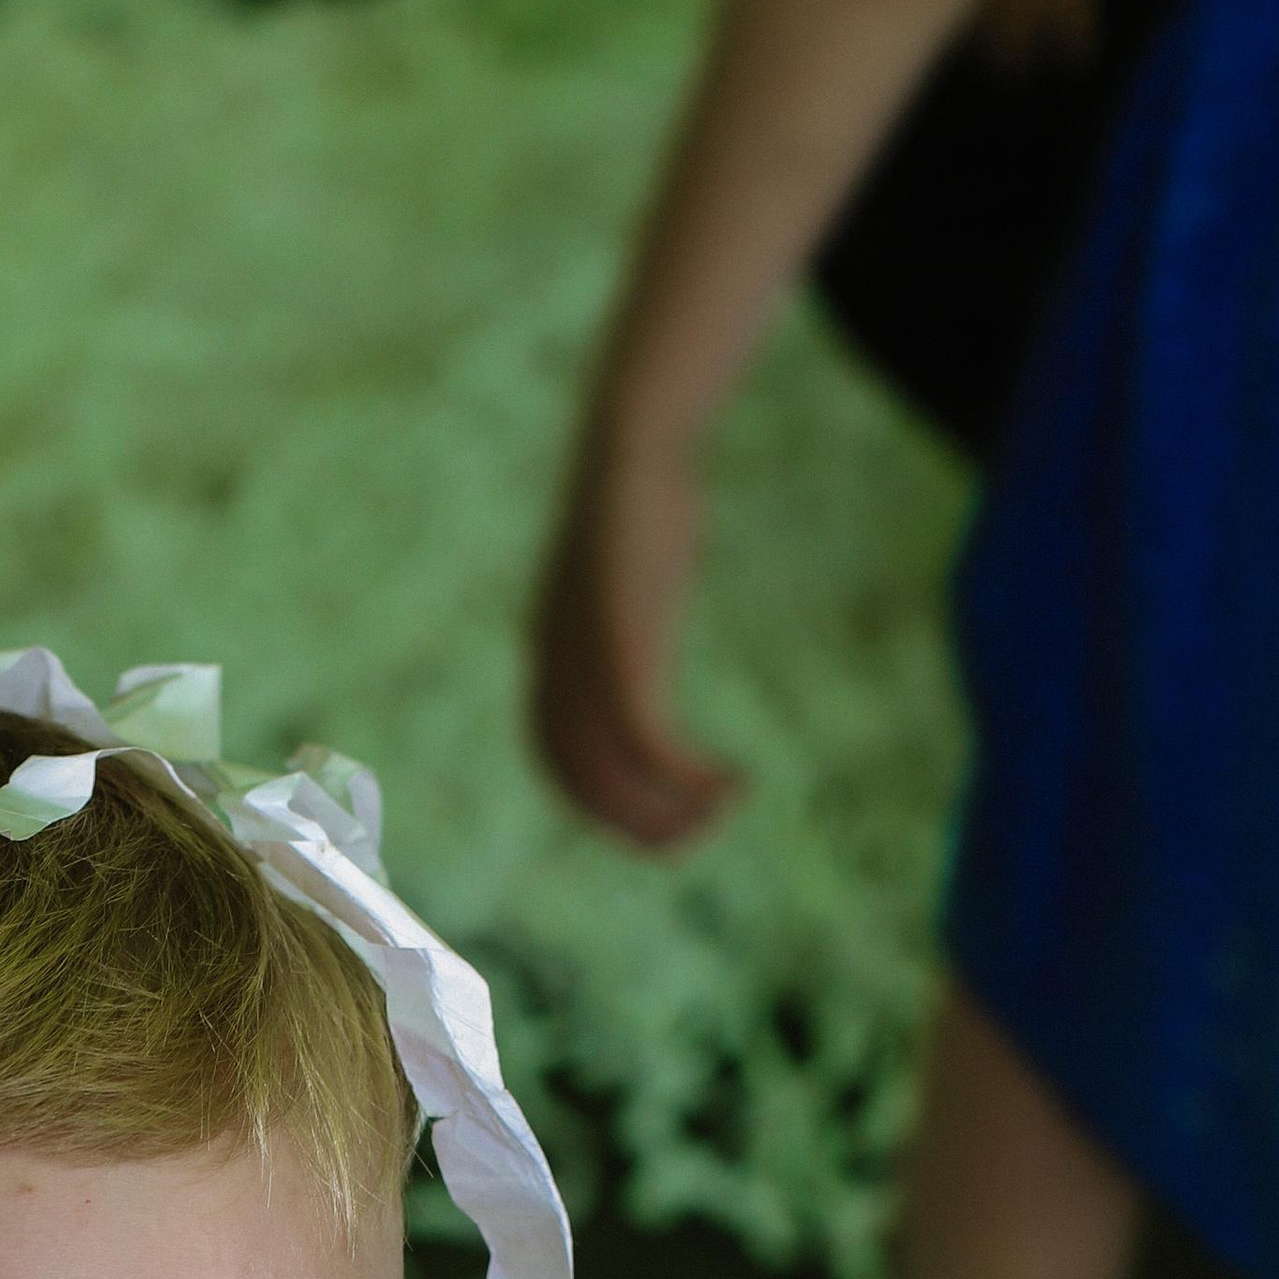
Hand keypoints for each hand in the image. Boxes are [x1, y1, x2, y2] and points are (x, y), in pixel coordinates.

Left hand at [529, 428, 739, 851]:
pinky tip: (729, 780)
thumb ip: (617, 621)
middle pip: (584, 784)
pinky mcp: (621, 643)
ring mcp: (584, 658)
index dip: (606, 808)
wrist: (632, 444)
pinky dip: (685, 773)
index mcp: (549, 662)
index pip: (559, 767)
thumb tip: (630, 643)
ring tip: (723, 809)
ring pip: (614, 772)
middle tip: (700, 833)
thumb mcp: (621, 577)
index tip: (660, 817)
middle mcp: (555, 670)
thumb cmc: (638, 504)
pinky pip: (645, 736)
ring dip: (669, 807)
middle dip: (640, 824)